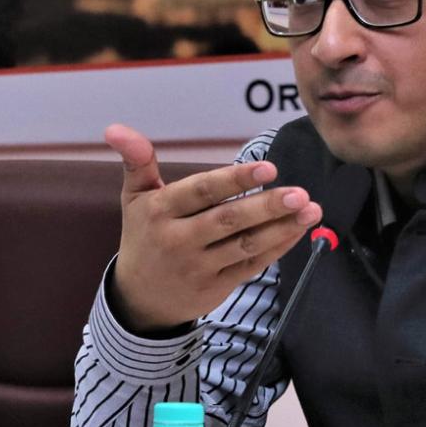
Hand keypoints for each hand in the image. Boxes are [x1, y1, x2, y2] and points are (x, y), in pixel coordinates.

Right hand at [105, 124, 321, 331]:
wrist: (139, 298)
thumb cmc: (143, 235)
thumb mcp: (134, 197)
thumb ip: (137, 160)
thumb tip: (114, 128)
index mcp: (159, 212)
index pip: (201, 192)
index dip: (235, 180)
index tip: (268, 168)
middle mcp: (177, 240)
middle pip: (228, 220)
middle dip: (267, 206)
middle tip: (300, 193)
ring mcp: (199, 267)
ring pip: (245, 245)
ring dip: (281, 228)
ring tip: (310, 210)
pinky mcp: (217, 287)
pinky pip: (252, 265)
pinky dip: (278, 248)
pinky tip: (298, 231)